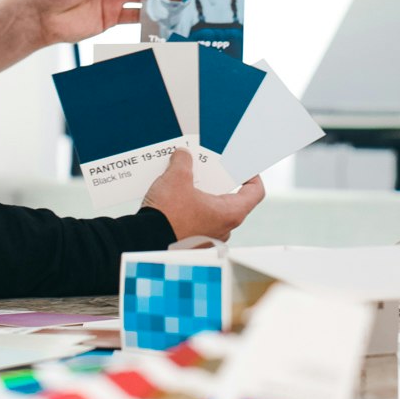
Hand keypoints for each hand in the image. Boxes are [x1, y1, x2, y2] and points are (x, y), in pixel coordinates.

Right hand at [141, 148, 264, 240]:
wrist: (144, 241)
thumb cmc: (167, 215)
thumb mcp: (176, 178)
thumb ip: (183, 162)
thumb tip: (183, 155)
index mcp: (229, 213)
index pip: (255, 192)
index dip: (252, 175)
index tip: (243, 165)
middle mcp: (223, 229)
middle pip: (230, 199)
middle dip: (218, 180)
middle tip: (208, 166)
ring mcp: (208, 238)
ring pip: (211, 210)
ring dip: (202, 194)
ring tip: (187, 179)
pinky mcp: (192, 243)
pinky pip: (197, 220)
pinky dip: (191, 207)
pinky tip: (176, 196)